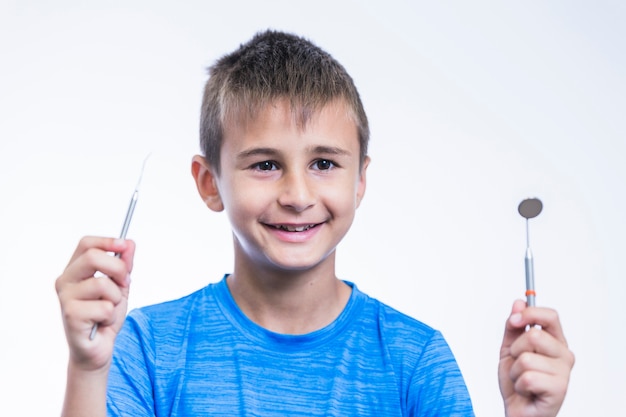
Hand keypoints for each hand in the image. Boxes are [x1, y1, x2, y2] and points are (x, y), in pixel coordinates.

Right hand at [55, 236, 134, 370]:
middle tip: (124, 283)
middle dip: (118, 269)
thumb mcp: (120, 287)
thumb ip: (124, 266)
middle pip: (93, 257)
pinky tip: (102, 322)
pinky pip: (105, 307)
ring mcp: (66, 298)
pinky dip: (111, 316)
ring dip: (116, 298)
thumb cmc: (104, 316)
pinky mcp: (71, 316)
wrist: (97, 349)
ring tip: (108, 309)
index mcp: (75, 270)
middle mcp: (65, 281)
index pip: (86, 244)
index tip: (125, 245)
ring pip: (103, 284)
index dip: (107, 241)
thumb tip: (129, 244)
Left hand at [498, 300, 574, 416]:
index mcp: (555, 342)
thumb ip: (513, 327)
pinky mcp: (559, 389)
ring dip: (515, 371)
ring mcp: (564, 372)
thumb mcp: (509, 349)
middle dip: (515, 349)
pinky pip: (528, 378)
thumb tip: (518, 303)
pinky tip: (526, 390)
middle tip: (518, 362)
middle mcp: (564, 355)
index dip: (530, 313)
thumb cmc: (517, 380)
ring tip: (521, 379)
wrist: (517, 409)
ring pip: (526, 358)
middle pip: (534, 335)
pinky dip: (518, 385)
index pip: (551, 316)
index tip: (514, 319)